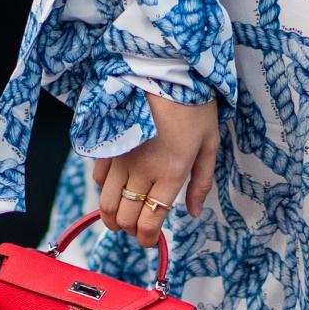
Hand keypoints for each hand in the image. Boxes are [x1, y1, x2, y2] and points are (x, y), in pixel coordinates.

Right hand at [91, 91, 219, 250]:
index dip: (147, 239)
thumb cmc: (194, 105)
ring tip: (124, 215)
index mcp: (171, 172)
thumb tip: (193, 214)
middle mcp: (142, 169)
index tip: (150, 240)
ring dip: (112, 217)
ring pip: (105, 203)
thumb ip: (202, 183)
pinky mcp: (108, 144)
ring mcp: (121, 157)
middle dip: (130, 231)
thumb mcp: (210, 144)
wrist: (165, 69)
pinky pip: (97, 178)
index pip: (150, 221)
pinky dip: (104, 190)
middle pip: (124, 217)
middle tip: (139, 227)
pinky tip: (116, 186)